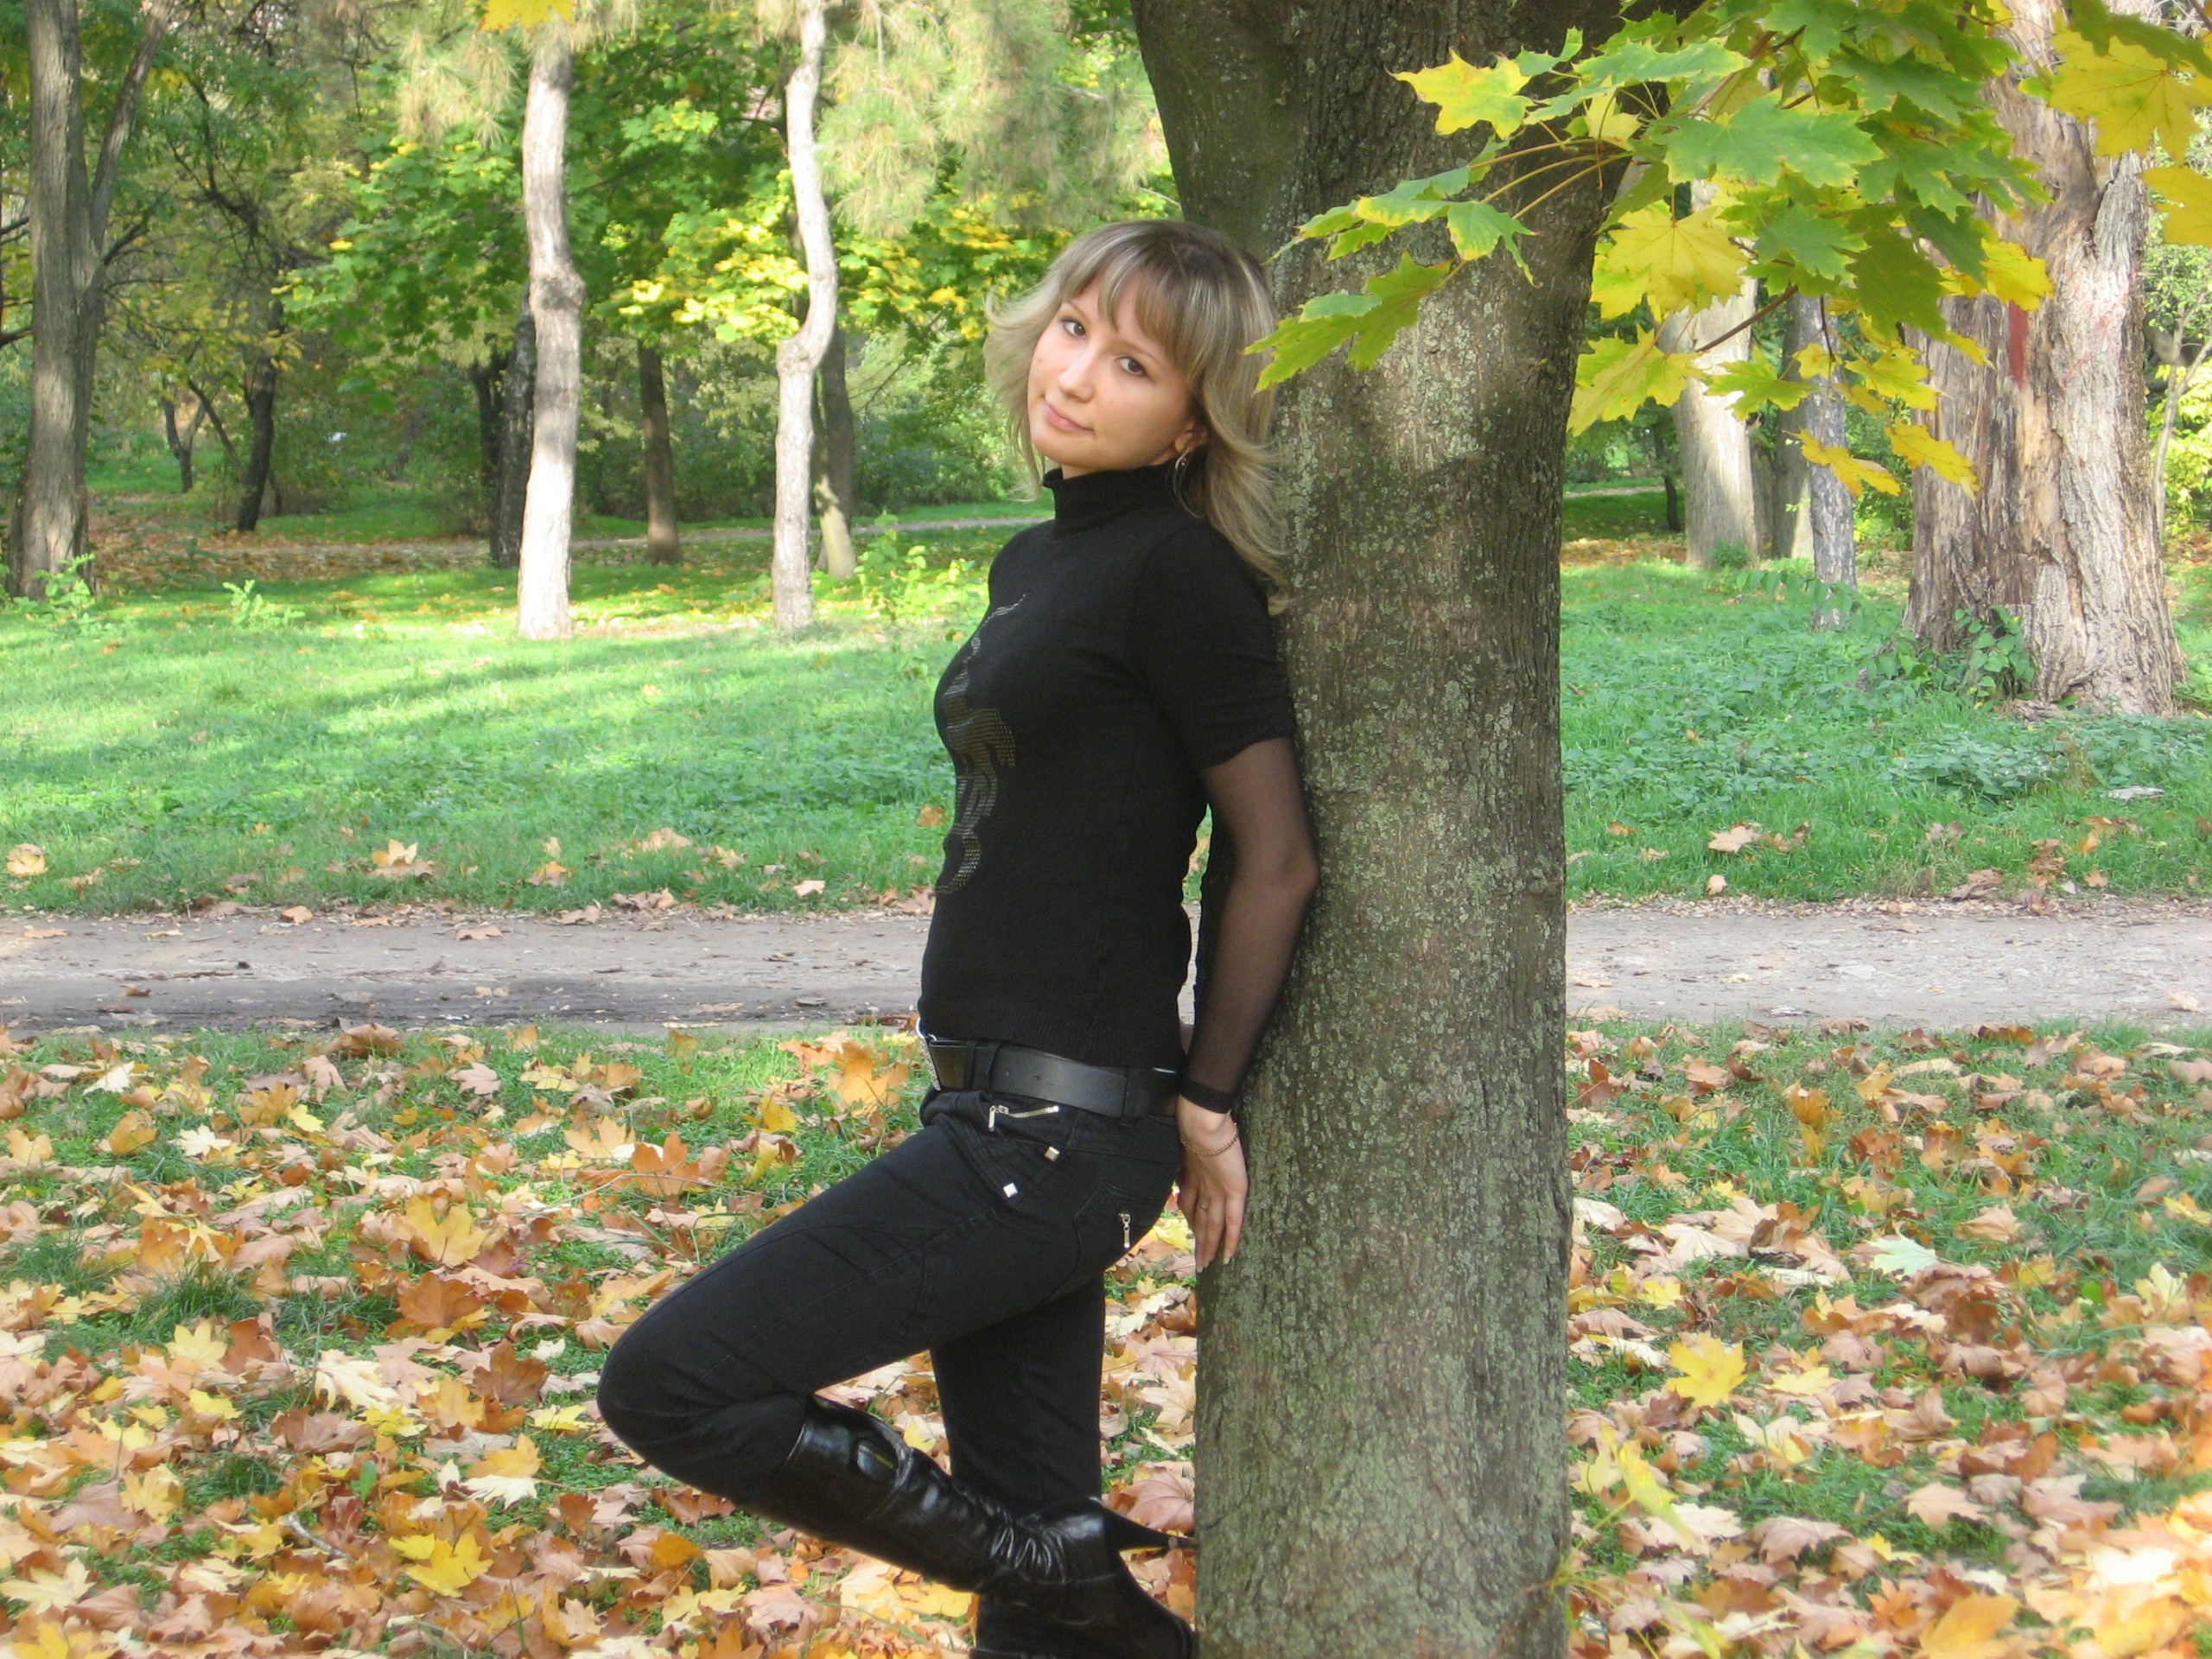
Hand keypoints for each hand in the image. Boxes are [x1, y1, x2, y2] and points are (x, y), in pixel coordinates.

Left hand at [1174, 1096, 1246, 1269]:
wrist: (1204, 1121)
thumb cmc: (1202, 1122)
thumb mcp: (1193, 1138)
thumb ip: (1192, 1152)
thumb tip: (1186, 1153)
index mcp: (1193, 1174)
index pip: (1191, 1203)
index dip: (1190, 1220)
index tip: (1191, 1233)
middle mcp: (1203, 1187)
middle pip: (1200, 1220)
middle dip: (1199, 1242)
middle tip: (1198, 1263)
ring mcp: (1217, 1191)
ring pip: (1213, 1226)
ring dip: (1210, 1247)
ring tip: (1208, 1266)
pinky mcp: (1233, 1191)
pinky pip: (1233, 1221)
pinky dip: (1231, 1240)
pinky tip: (1228, 1256)